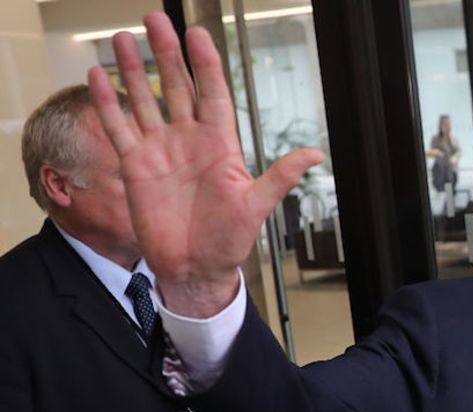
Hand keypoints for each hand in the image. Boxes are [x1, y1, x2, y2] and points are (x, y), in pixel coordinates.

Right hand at [87, 12, 322, 317]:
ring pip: (145, 100)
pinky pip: (119, 129)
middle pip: (177, 87)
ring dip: (133, 70)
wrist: (196, 268)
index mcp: (220, 146)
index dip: (206, 65)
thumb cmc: (229, 240)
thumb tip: (316, 154)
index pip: (214, 94)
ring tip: (125, 38)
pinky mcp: (136, 167)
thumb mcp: (257, 206)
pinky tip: (98, 77)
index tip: (199, 34)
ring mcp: (161, 151)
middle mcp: (189, 141)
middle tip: (156, 19)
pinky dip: (108, 104)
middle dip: (167, 53)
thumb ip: (281, 176)